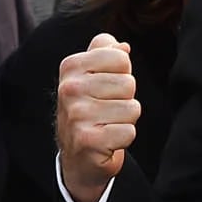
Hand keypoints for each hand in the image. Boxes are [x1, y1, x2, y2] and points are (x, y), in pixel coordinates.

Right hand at [55, 34, 138, 201]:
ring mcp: (76, 115)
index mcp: (71, 66)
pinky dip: (124, 138)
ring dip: (126, 120)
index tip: (106, 87)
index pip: (121, 58)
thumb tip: (123, 46)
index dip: (122, 74)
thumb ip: (105, 52)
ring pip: (132, 108)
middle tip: (106, 110)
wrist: (78, 156)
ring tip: (107, 124)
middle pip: (129, 84)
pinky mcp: (87, 141)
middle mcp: (69, 89)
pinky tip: (107, 140)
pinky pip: (129, 132)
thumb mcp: (92, 75)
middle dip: (125, 99)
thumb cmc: (91, 109)